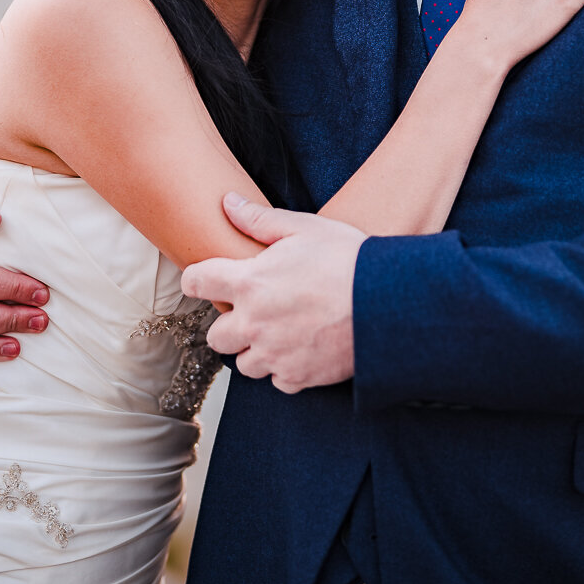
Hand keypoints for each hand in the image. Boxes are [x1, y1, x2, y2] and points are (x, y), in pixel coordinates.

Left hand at [181, 193, 365, 392]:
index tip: (206, 279)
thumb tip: (228, 203)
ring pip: (244, 363)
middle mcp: (254, 323)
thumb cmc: (346, 258)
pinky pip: (277, 380)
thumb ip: (259, 220)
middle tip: (256, 309)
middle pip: (215, 336)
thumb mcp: (304, 228)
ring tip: (283, 329)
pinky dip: (285, 368)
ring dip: (256, 348)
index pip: (196, 282)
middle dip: (230, 324)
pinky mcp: (298, 377)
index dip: (197, 279)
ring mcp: (275, 355)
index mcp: (249, 283)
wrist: (388, 301)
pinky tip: (303, 347)